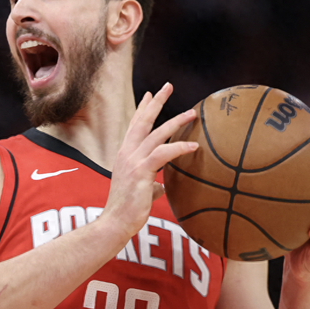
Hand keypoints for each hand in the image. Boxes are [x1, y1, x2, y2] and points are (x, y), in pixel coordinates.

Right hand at [102, 83, 198, 238]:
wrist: (115, 223)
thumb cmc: (127, 210)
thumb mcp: (140, 191)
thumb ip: (151, 184)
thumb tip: (161, 186)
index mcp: (125, 155)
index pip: (134, 126)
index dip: (143, 109)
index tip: (151, 94)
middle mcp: (126, 153)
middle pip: (143, 120)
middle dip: (156, 102)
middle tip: (168, 85)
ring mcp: (132, 161)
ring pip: (156, 133)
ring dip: (175, 121)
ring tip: (192, 114)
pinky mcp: (140, 172)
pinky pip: (162, 154)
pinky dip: (179, 148)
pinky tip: (194, 146)